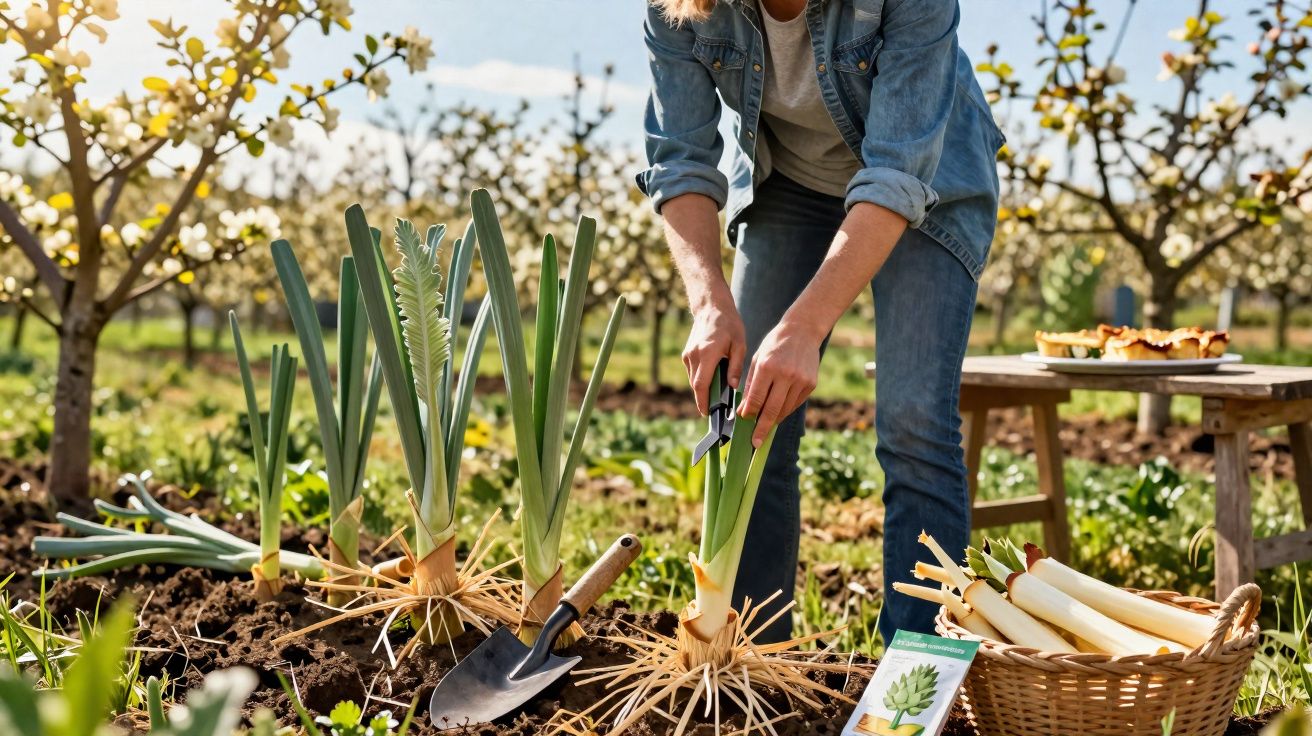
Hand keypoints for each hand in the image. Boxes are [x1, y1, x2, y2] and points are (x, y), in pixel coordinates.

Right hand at [682, 298, 746, 414]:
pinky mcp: (686, 354)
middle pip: (696, 385)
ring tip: (717, 394)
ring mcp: (687, 355)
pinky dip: (701, 379)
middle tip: (716, 409)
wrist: (711, 307)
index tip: (707, 414)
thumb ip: (736, 366)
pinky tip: (713, 378)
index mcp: (707, 353)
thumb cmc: (729, 324)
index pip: (701, 385)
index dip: (703, 402)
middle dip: (704, 399)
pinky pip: (692, 373)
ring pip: (693, 380)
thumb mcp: (739, 344)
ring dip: (703, 389)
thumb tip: (733, 387)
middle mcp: (694, 355)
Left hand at [739, 319, 821, 446]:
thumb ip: (751, 385)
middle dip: (762, 428)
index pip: (756, 397)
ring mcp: (801, 380)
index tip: (744, 423)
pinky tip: (777, 416)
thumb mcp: (758, 360)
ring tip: (764, 430)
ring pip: (784, 409)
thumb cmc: (775, 345)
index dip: (749, 413)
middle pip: (772, 409)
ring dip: (773, 421)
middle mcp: (786, 374)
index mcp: (768, 366)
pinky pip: (795, 404)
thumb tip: (744, 410)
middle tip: (755, 443)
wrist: (803, 331)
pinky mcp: (811, 384)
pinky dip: (785, 411)